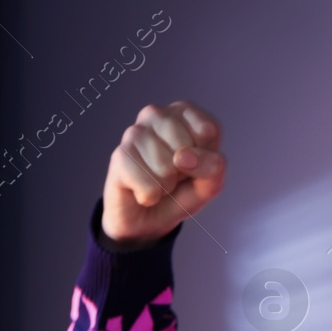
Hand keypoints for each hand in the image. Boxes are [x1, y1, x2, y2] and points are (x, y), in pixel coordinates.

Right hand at [101, 100, 226, 247]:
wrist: (146, 218)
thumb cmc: (179, 192)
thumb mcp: (210, 181)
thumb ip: (212, 166)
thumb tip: (181, 156)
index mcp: (183, 111)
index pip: (208, 131)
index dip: (206, 159)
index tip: (194, 164)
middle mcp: (155, 114)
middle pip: (186, 147)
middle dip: (184, 172)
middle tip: (172, 176)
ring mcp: (134, 133)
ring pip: (167, 167)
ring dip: (166, 186)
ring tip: (156, 183)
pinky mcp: (119, 156)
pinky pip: (149, 185)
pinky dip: (150, 197)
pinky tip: (140, 191)